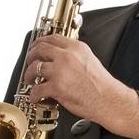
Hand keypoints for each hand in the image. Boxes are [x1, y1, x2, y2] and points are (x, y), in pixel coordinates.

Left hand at [21, 36, 138, 138]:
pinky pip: (37, 89)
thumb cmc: (102, 86)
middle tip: (29, 63)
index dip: (39, 42)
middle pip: (39, 49)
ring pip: (35, 68)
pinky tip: (35, 97)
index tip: (35, 47)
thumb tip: (61, 57)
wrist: (109, 101)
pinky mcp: (57, 87)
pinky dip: (34, 95)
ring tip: (29, 81)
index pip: (52, 38)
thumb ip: (75, 56)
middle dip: (30, 56)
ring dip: (28, 75)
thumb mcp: (90, 60)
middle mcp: (67, 56)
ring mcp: (61, 71)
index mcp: (76, 48)